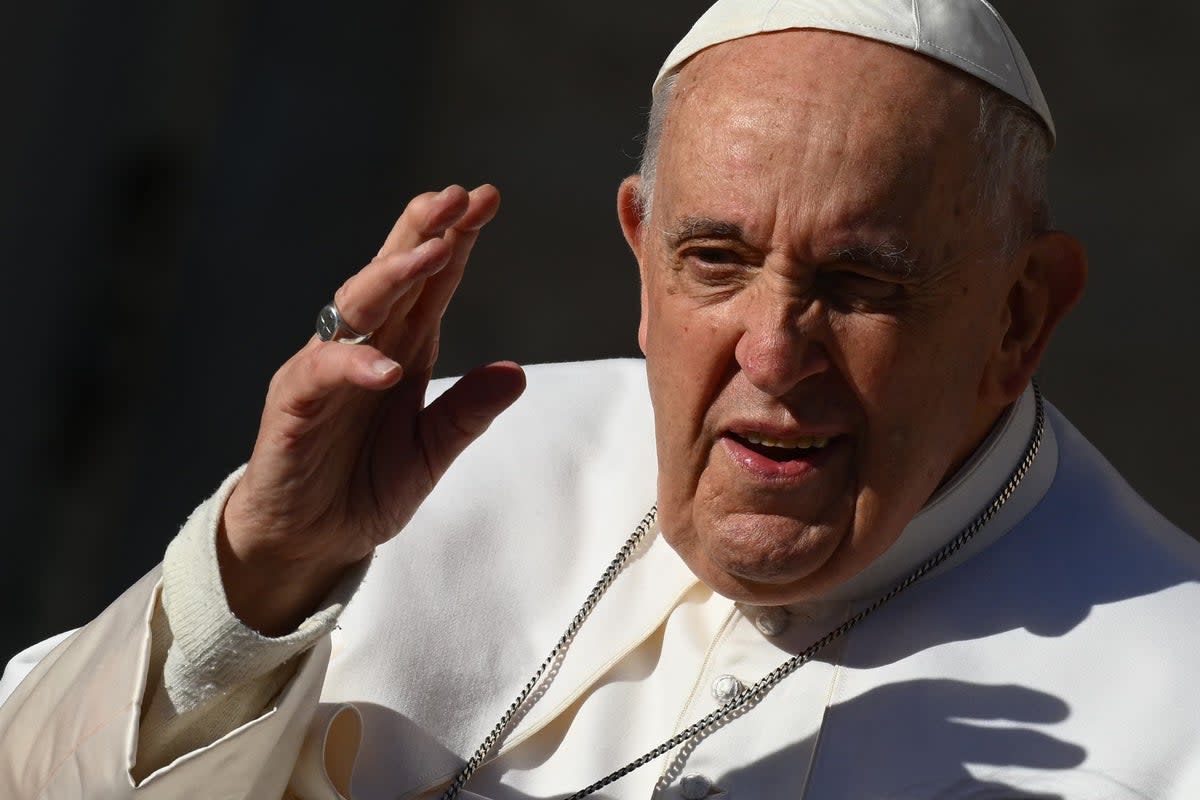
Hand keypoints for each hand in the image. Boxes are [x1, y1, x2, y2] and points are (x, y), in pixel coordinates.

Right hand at [218, 185, 525, 634]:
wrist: (307, 541)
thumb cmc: (361, 487)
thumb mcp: (431, 452)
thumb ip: (466, 413)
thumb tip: (518, 373)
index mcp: (400, 350)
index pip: (430, 283)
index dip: (456, 239)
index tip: (487, 199)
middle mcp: (362, 348)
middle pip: (392, 275)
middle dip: (424, 230)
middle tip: (458, 194)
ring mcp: (325, 373)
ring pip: (357, 308)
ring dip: (394, 276)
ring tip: (434, 249)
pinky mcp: (294, 407)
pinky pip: (322, 375)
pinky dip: (353, 366)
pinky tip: (386, 365)